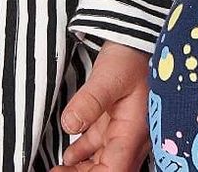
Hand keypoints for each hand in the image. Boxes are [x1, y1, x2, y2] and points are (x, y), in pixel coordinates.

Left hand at [56, 43, 149, 170]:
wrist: (139, 38)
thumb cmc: (131, 56)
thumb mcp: (109, 77)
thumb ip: (90, 101)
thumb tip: (69, 125)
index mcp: (133, 132)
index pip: (114, 171)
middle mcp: (131, 137)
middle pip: (109, 170)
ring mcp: (124, 131)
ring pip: (103, 162)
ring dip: (82, 170)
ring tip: (57, 170)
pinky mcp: (115, 122)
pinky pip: (100, 148)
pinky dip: (83, 156)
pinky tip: (67, 157)